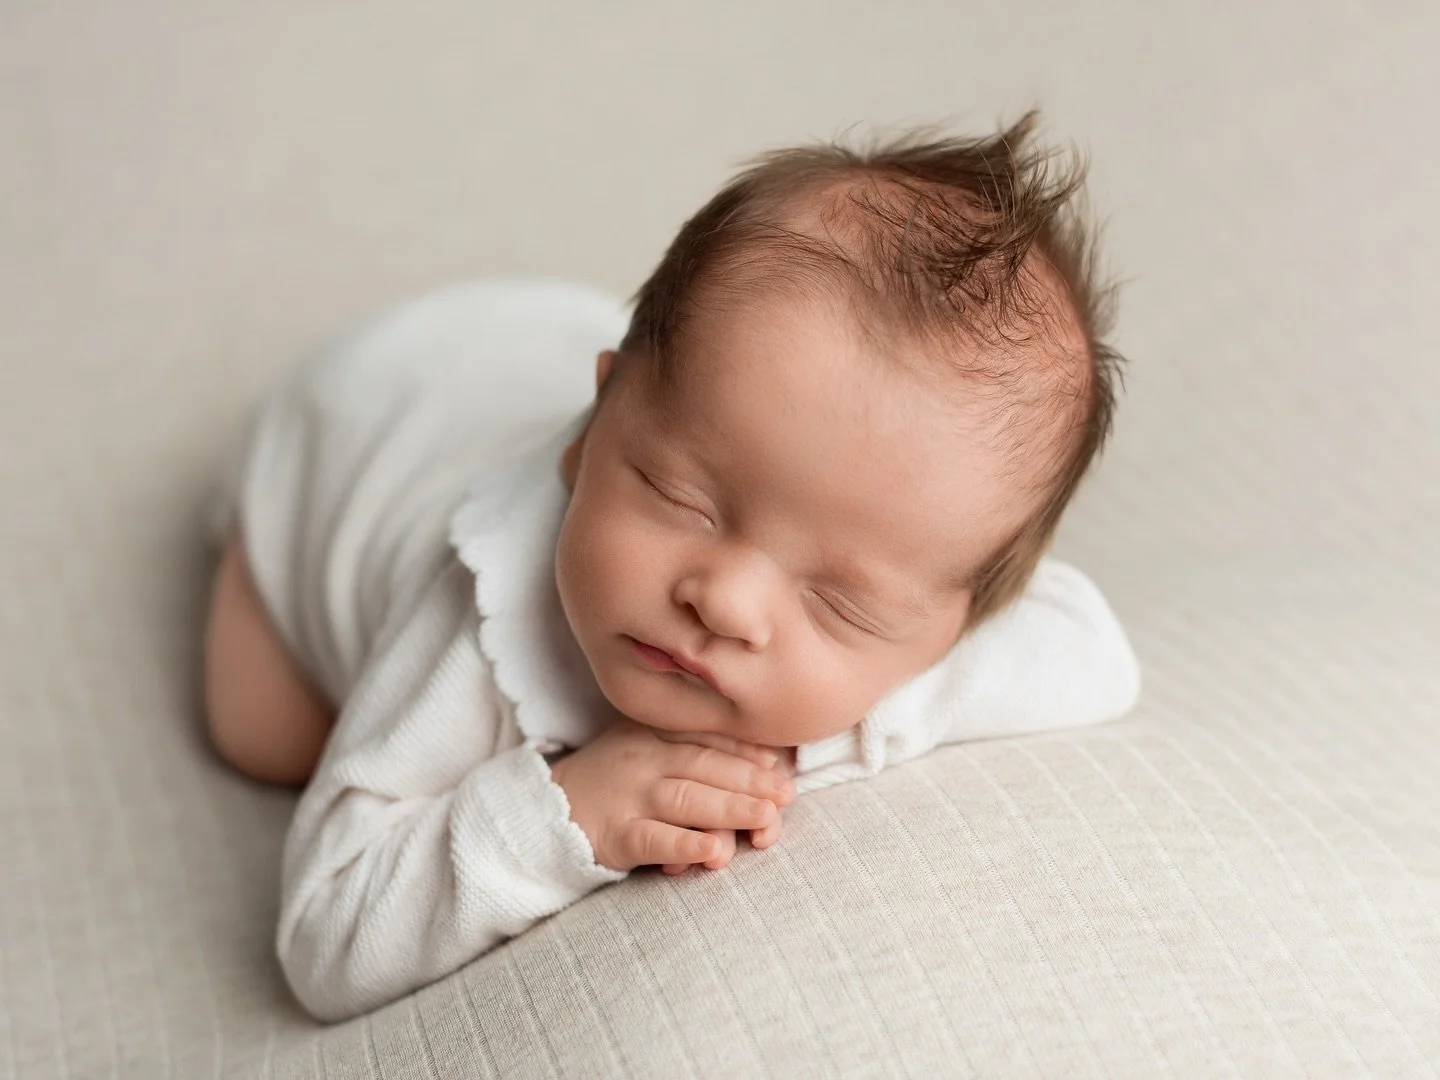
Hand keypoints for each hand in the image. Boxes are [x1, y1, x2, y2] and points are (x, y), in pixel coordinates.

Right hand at [549, 718, 795, 872]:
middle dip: (750, 780)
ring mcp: (628, 797)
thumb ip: (696, 751)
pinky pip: (653, 840)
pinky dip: (684, 845)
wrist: (545, 813)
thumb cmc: (612, 783)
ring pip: (685, 800)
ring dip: (729, 809)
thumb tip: (768, 760)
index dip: (747, 751)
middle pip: (703, 766)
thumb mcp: (647, 751)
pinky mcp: (615, 836)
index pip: (706, 737)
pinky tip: (712, 852)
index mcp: (654, 735)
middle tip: (787, 794)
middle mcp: (643, 760)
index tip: (779, 765)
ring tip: (766, 819)